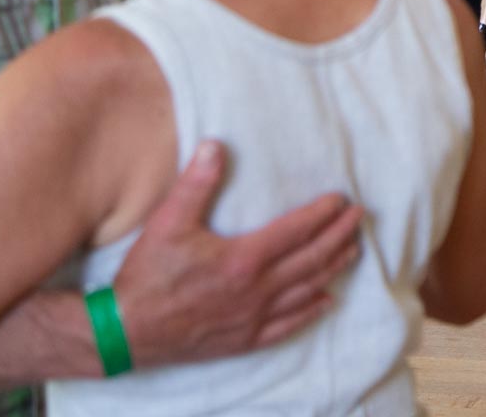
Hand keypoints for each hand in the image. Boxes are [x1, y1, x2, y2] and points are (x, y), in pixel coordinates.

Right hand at [113, 141, 363, 367]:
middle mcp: (258, 289)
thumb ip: (196, 184)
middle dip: (341, 236)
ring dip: (334, 268)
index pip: (298, 230)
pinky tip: (326, 301)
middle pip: (313, 259)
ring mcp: (254, 317)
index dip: (324, 213)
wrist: (125, 332)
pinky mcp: (245, 339)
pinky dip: (311, 310)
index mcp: (245, 259)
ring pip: (308, 290)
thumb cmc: (147, 277)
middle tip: (360, 219)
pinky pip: (288, 325)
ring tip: (354, 251)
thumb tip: (216, 145)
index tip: (342, 200)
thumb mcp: (167, 223)